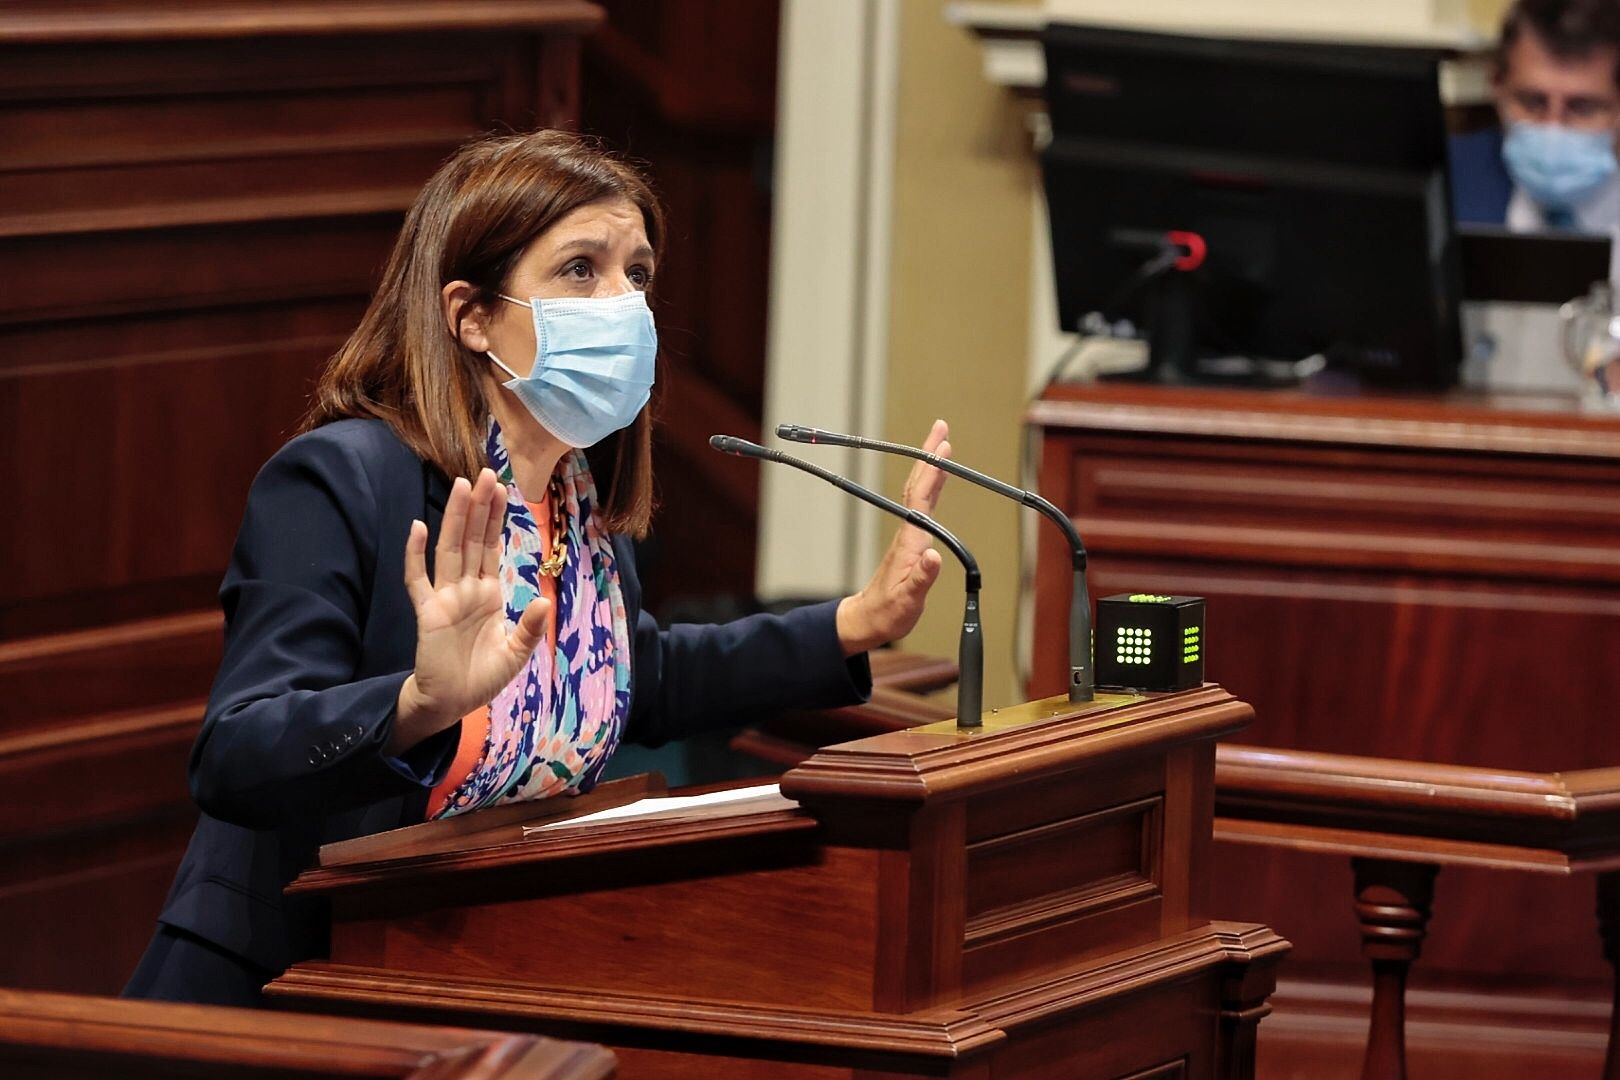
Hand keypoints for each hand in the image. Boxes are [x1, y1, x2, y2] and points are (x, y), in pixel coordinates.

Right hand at [389, 469, 549, 753]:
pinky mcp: (427, 613)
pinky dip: (415, 555)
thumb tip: (545, 602)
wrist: (452, 703)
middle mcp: (466, 588)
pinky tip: (418, 528)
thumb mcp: (516, 654)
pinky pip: (417, 579)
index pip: (491, 547)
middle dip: (479, 508)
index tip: (502, 488)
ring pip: (450, 550)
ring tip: (461, 487)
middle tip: (485, 473)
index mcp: (488, 593)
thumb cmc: (482, 678)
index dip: (496, 519)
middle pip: (471, 539)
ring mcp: (445, 597)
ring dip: (454, 519)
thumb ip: (529, 628)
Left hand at [835, 419, 949, 655]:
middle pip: (919, 486)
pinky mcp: (910, 542)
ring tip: (941, 445)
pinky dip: (930, 487)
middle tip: (941, 428)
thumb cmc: (887, 612)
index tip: (943, 447)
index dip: (932, 472)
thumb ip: (921, 579)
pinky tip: (936, 482)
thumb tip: (935, 556)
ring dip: (929, 467)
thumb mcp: (907, 602)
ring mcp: (908, 536)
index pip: (922, 499)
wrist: (867, 619)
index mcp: (910, 542)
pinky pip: (922, 505)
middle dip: (929, 456)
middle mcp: (908, 533)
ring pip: (919, 493)